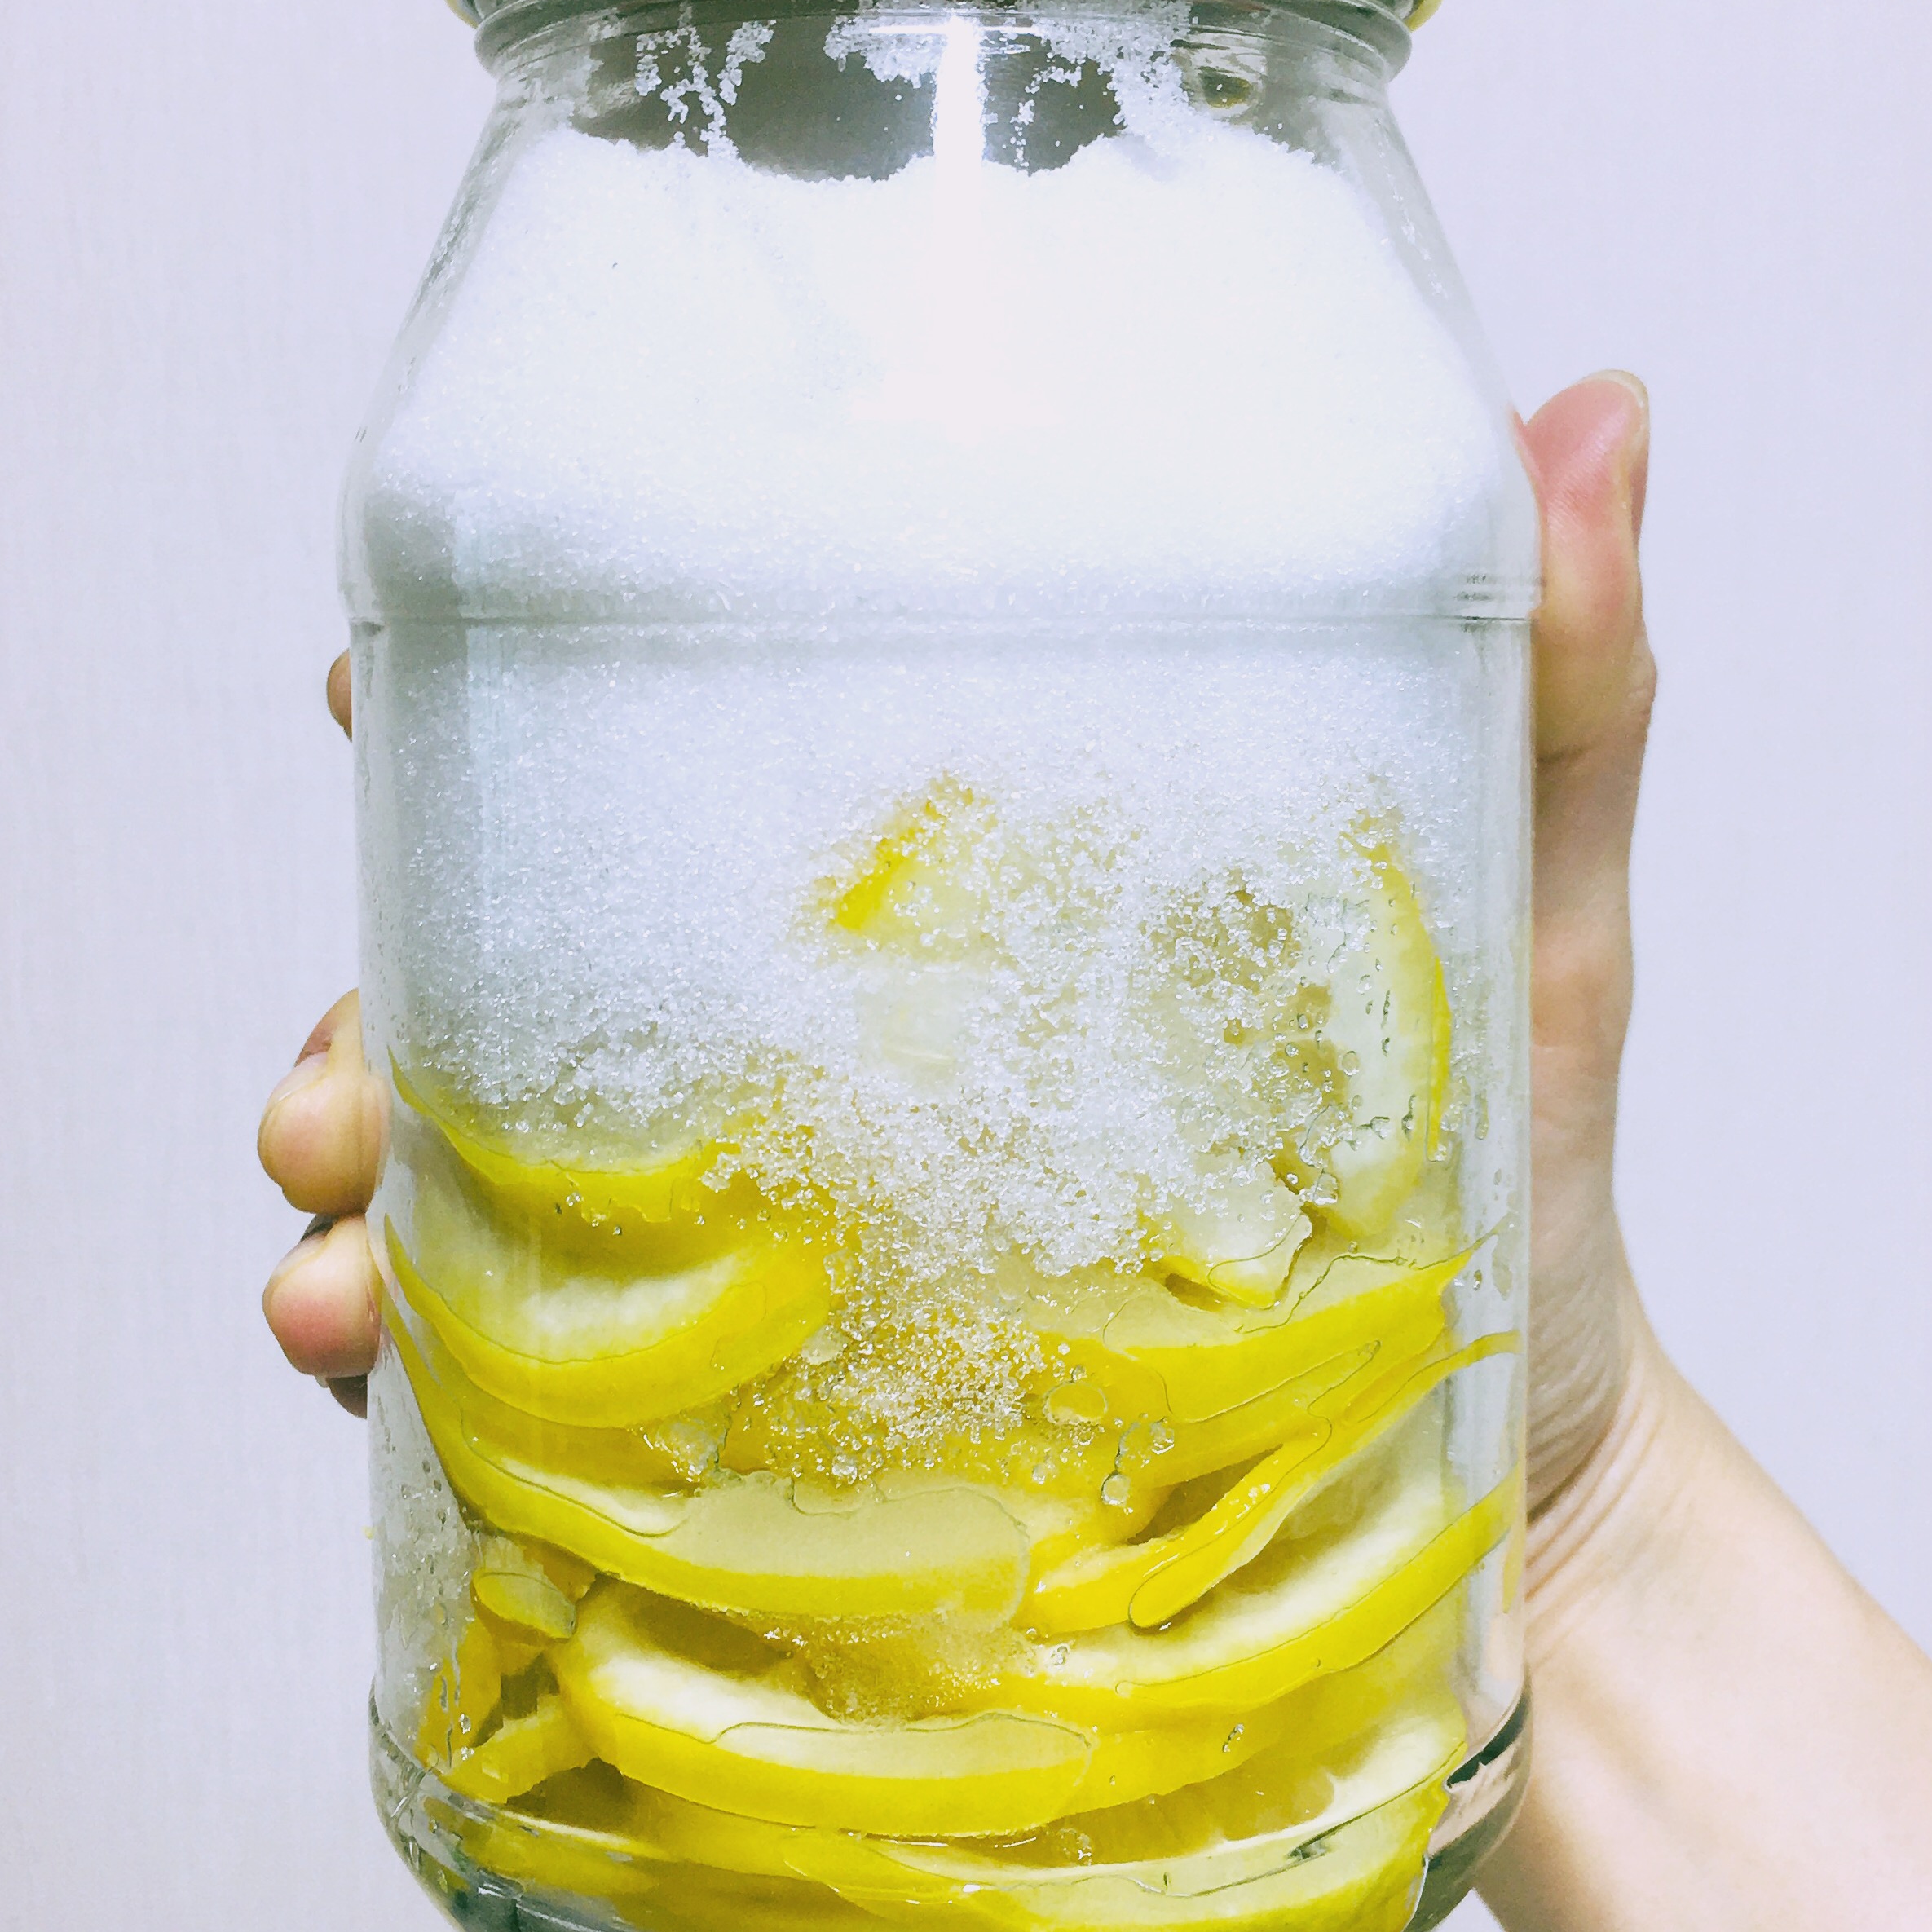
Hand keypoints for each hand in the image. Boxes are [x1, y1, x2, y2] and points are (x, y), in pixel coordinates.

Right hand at [259, 379, 1659, 1521]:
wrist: (1526, 1522)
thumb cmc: (1510, 1208)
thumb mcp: (1535, 937)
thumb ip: (1559, 694)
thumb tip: (1598, 409)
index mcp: (969, 911)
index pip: (705, 762)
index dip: (520, 699)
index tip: (393, 674)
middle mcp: (850, 1060)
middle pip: (542, 966)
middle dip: (383, 983)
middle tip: (342, 1054)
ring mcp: (807, 1244)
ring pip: (504, 1173)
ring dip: (365, 1181)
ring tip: (333, 1252)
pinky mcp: (801, 1426)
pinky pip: (564, 1388)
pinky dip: (426, 1374)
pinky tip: (365, 1378)